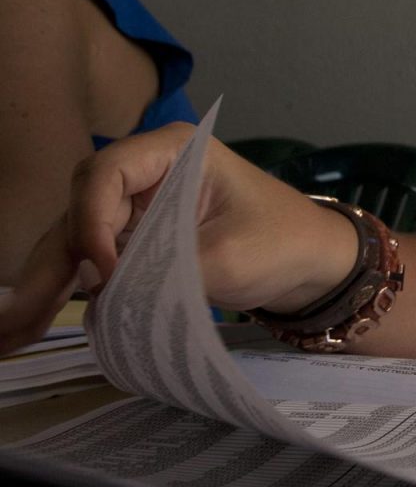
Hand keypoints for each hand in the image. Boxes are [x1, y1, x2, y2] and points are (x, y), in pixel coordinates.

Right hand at [0, 124, 354, 355]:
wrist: (314, 263)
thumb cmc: (285, 242)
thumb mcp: (230, 256)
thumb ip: (165, 270)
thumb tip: (103, 294)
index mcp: (174, 151)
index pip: (105, 175)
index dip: (93, 222)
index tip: (104, 271)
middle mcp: (146, 171)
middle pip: (78, 209)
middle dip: (47, 264)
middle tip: (16, 319)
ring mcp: (137, 205)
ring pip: (73, 240)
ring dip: (43, 284)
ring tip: (9, 335)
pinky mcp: (136, 239)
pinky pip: (89, 261)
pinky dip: (63, 291)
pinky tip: (28, 325)